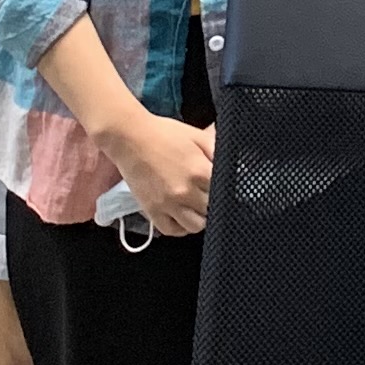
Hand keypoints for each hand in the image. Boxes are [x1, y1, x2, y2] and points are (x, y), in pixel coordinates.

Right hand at [106, 114, 218, 236]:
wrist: (130, 138)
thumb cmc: (164, 134)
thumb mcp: (198, 136)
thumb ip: (218, 151)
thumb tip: (234, 165)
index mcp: (200, 171)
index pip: (223, 192)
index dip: (223, 189)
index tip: (220, 186)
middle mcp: (185, 192)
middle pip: (211, 210)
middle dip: (212, 202)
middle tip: (206, 193)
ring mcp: (167, 204)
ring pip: (195, 226)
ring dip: (198, 217)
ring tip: (195, 205)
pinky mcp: (152, 211)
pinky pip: (172, 230)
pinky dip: (179, 226)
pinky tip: (181, 214)